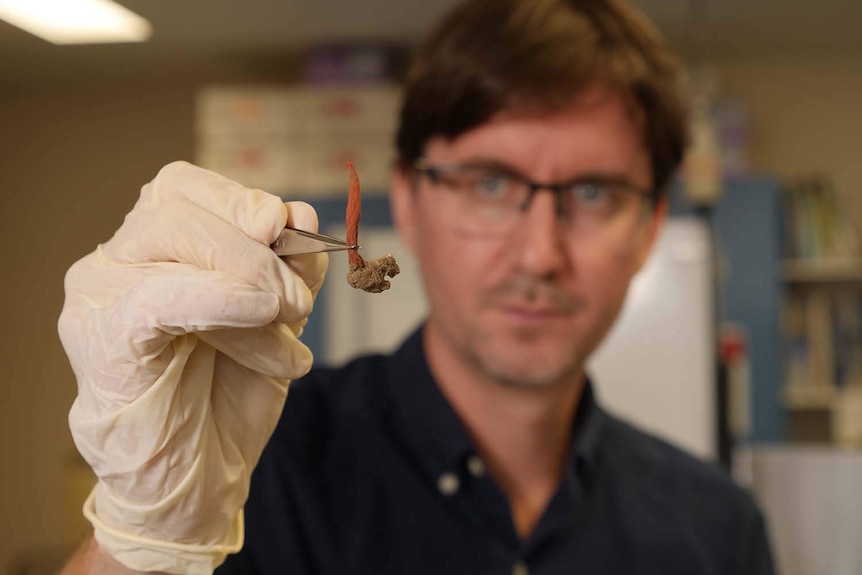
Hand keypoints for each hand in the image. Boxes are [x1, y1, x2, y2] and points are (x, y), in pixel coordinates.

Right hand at [58, 161, 327, 574]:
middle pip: (177, 206)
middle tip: (295, 299)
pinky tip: (258, 314)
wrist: (197, 477)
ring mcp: (98, 296)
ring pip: (170, 239)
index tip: (287, 224)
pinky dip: (219, 297)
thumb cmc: (229, 392)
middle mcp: (117, 262)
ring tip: (283, 328)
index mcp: (154, 250)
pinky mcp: (99, 337)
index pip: (184, 187)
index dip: (239, 199)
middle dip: (253, 247)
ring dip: (247, 280)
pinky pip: (157, 295)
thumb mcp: (277, 315)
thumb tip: (301, 214)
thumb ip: (288, 263)